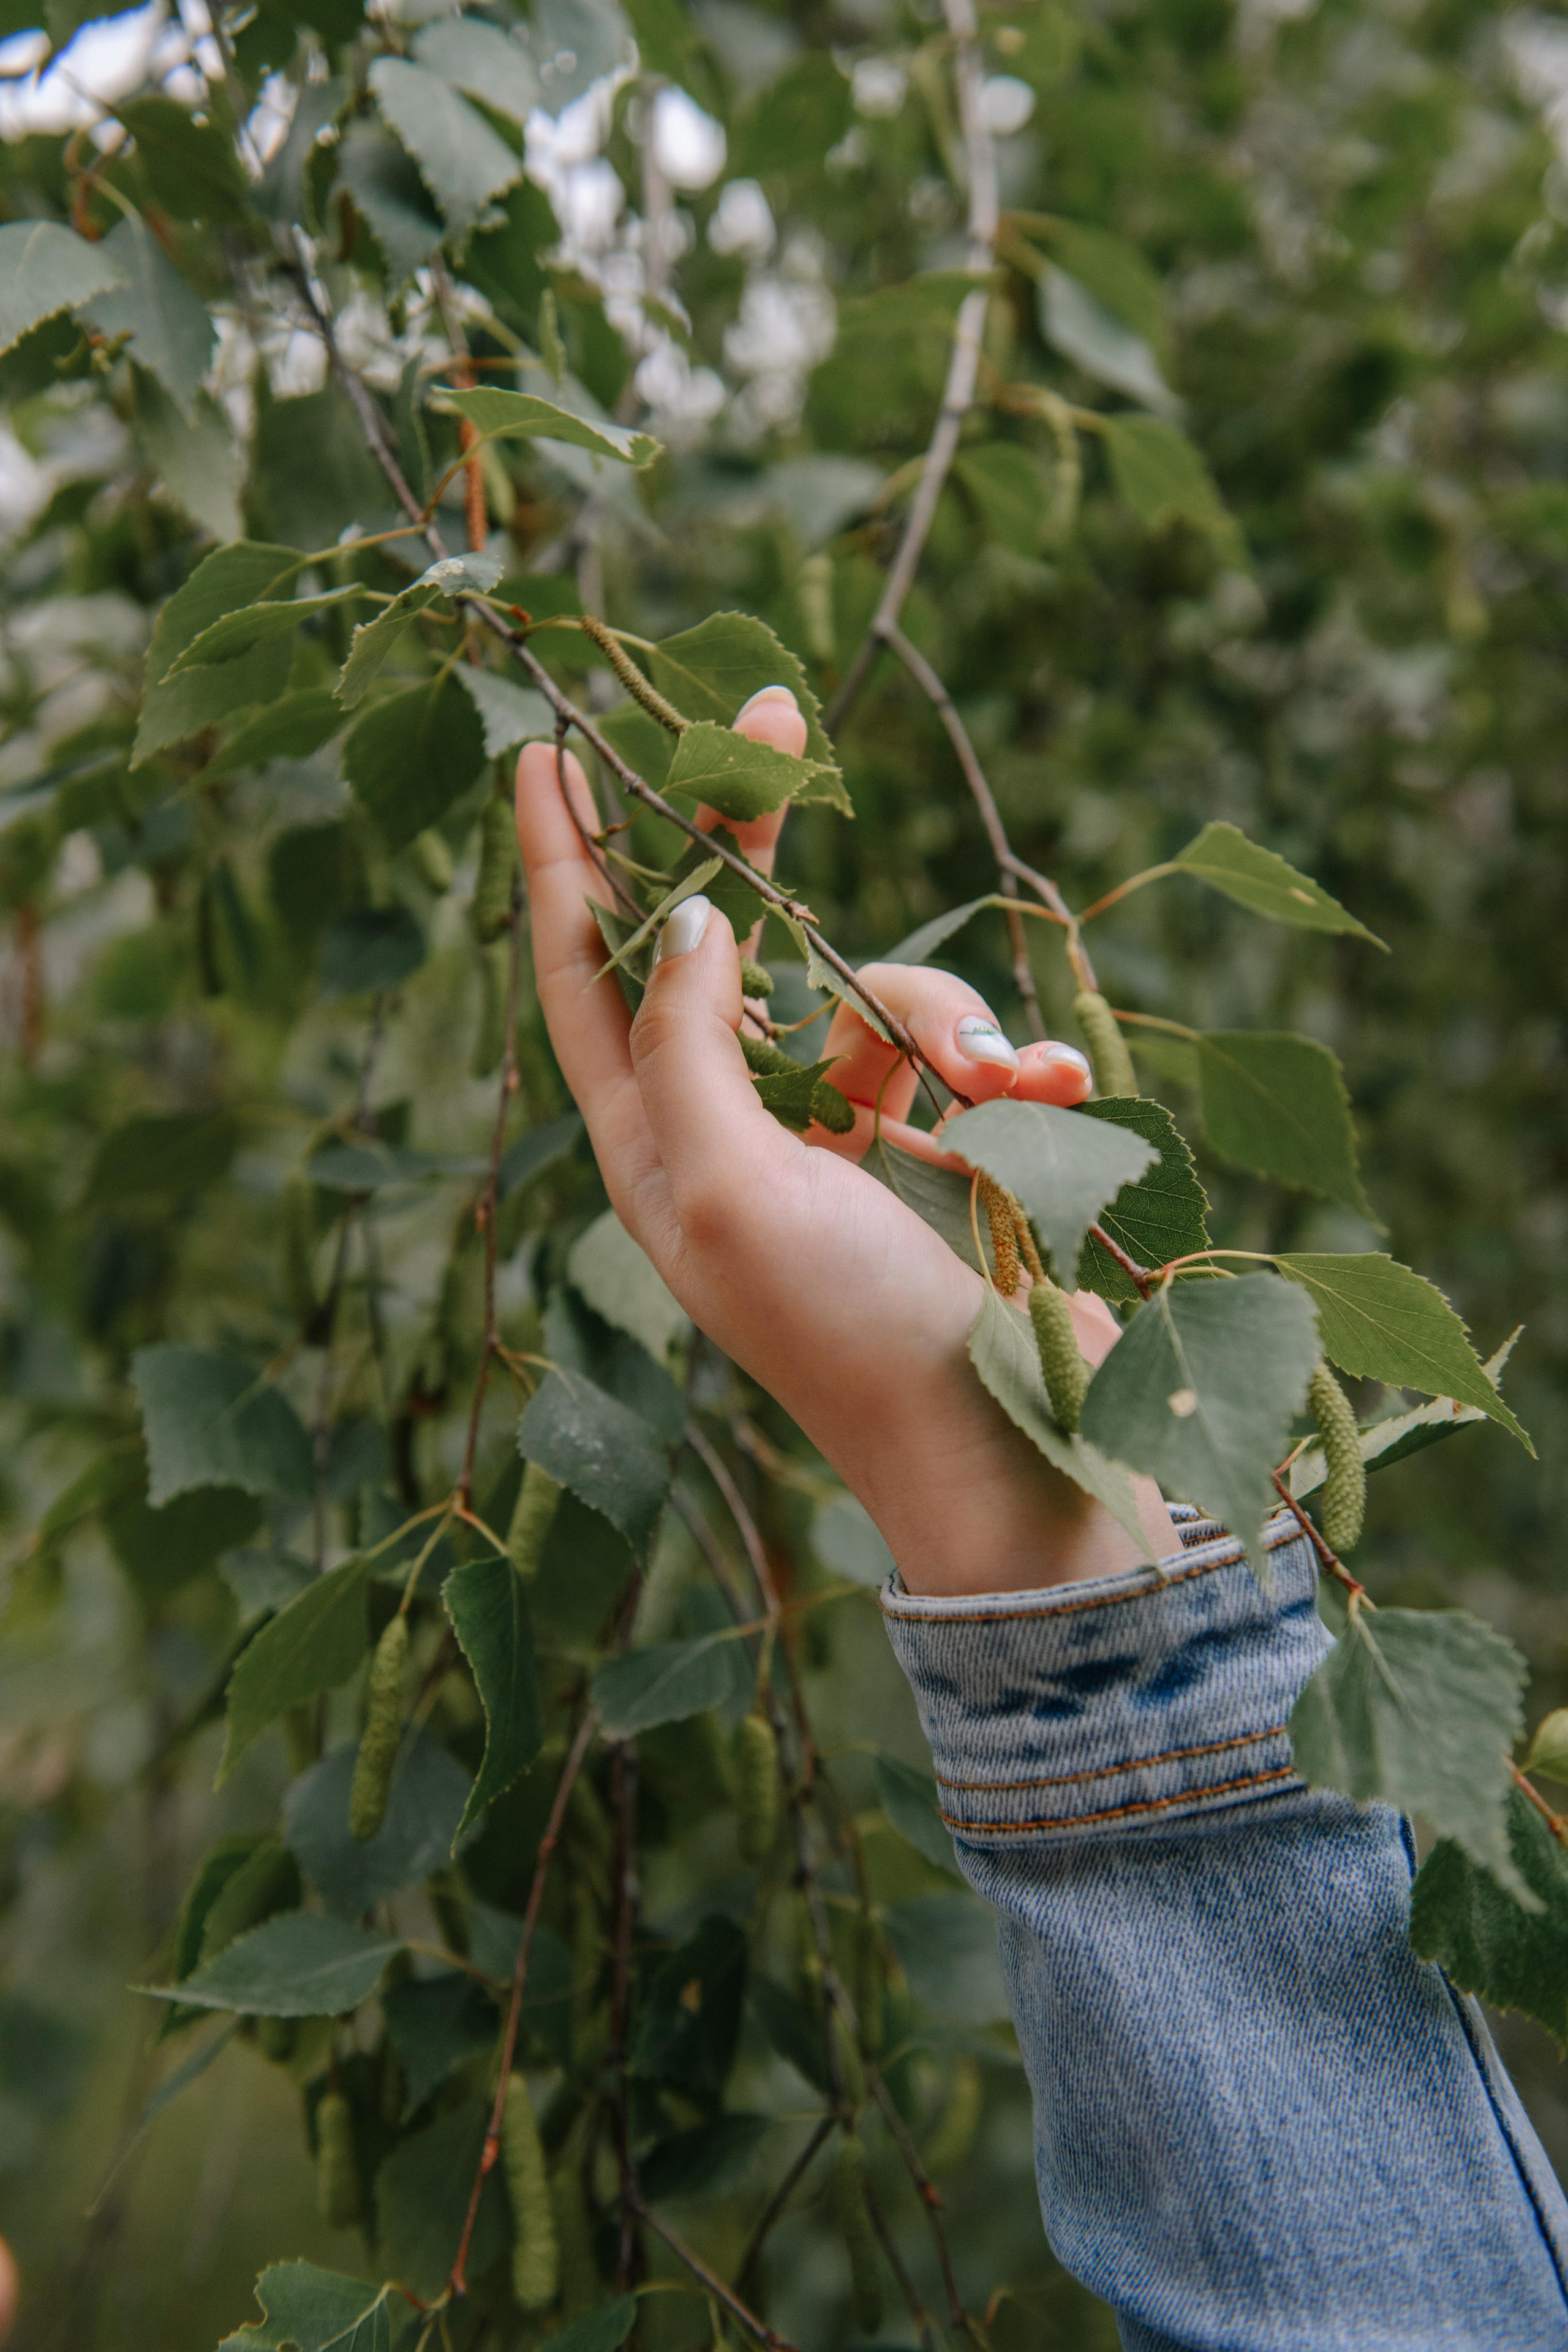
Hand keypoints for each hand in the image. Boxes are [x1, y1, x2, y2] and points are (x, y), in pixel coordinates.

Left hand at [515, 688, 1177, 1595]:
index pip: (581, 975)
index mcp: (649, 1147)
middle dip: (747, 843)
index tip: (546, 747)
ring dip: (937, 1012)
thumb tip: (676, 917)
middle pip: (718, 945)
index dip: (560, 862)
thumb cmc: (849, 1334)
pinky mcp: (928, 1151)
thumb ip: (688, 1042)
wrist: (1004, 1452)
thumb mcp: (732, 1184)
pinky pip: (954, 1053)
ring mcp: (830, 1141)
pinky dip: (1003, 1063)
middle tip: (772, 714)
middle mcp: (725, 1134)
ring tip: (1001, 1084)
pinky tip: (1044, 1098)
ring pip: (863, 993)